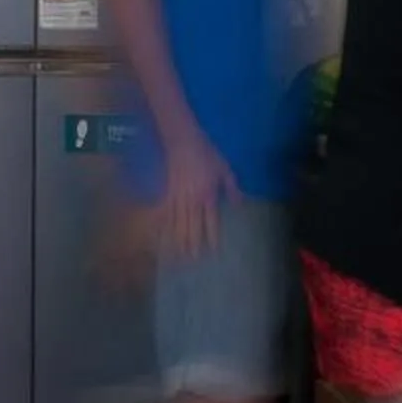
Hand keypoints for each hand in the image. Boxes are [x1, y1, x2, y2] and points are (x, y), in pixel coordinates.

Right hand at [157, 132, 239, 259]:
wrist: (182, 140)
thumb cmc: (206, 152)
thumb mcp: (224, 168)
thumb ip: (232, 187)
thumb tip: (239, 205)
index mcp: (208, 194)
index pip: (211, 222)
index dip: (212, 238)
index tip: (213, 252)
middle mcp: (192, 199)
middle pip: (192, 227)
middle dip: (192, 245)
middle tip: (193, 262)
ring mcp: (178, 197)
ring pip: (177, 224)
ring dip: (178, 241)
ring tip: (178, 256)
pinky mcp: (167, 193)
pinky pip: (165, 214)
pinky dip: (164, 227)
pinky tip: (162, 236)